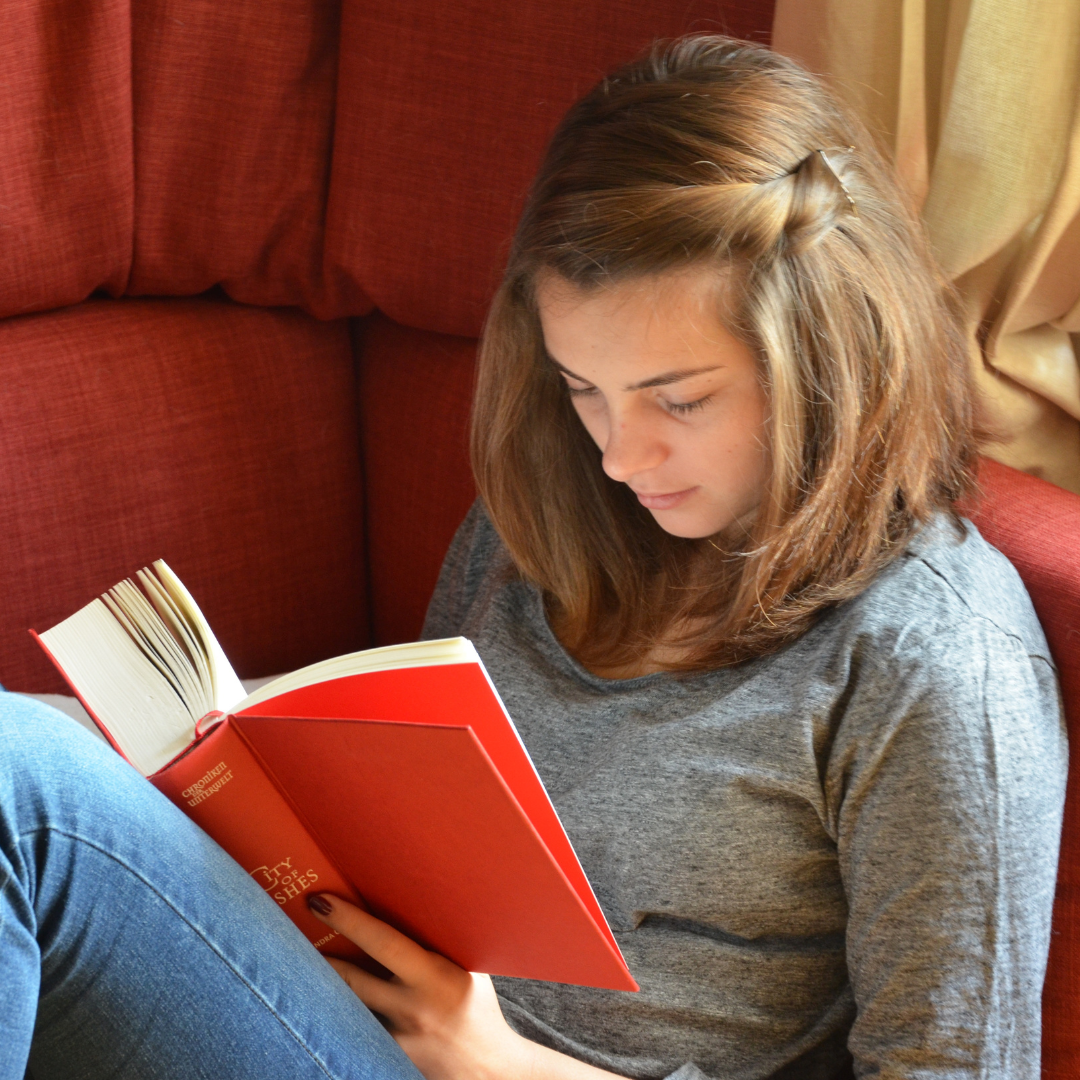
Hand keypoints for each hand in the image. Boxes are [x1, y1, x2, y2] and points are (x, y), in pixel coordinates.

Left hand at [306, 892, 535, 1079]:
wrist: (489, 1069)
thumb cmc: (478, 1007)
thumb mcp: (467, 967)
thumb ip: (439, 943)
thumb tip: (407, 901)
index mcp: (435, 976)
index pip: (383, 942)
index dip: (349, 920)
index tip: (320, 901)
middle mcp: (412, 1008)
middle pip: (350, 978)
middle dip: (318, 953)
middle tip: (291, 927)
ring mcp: (397, 1038)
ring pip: (346, 1008)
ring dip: (321, 987)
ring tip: (296, 966)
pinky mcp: (388, 1059)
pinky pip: (355, 1031)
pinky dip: (339, 1016)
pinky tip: (320, 1006)